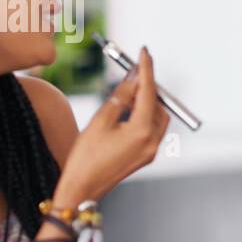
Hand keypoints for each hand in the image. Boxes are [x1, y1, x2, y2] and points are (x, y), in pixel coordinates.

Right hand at [57, 46, 169, 202]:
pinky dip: (146, 115)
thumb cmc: (85, 156)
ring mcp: (151, 151)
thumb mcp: (100, 120)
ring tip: (131, 88)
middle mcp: (152, 141)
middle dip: (149, 86)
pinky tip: (131, 108)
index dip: (147, 69)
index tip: (144, 52)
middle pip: (158, 104)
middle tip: (134, 70)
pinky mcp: (146, 156)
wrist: (82, 189)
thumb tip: (134, 78)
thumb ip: (120, 97)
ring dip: (148, 101)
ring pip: (158, 117)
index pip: (149, 92)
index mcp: (142, 131)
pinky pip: (153, 129)